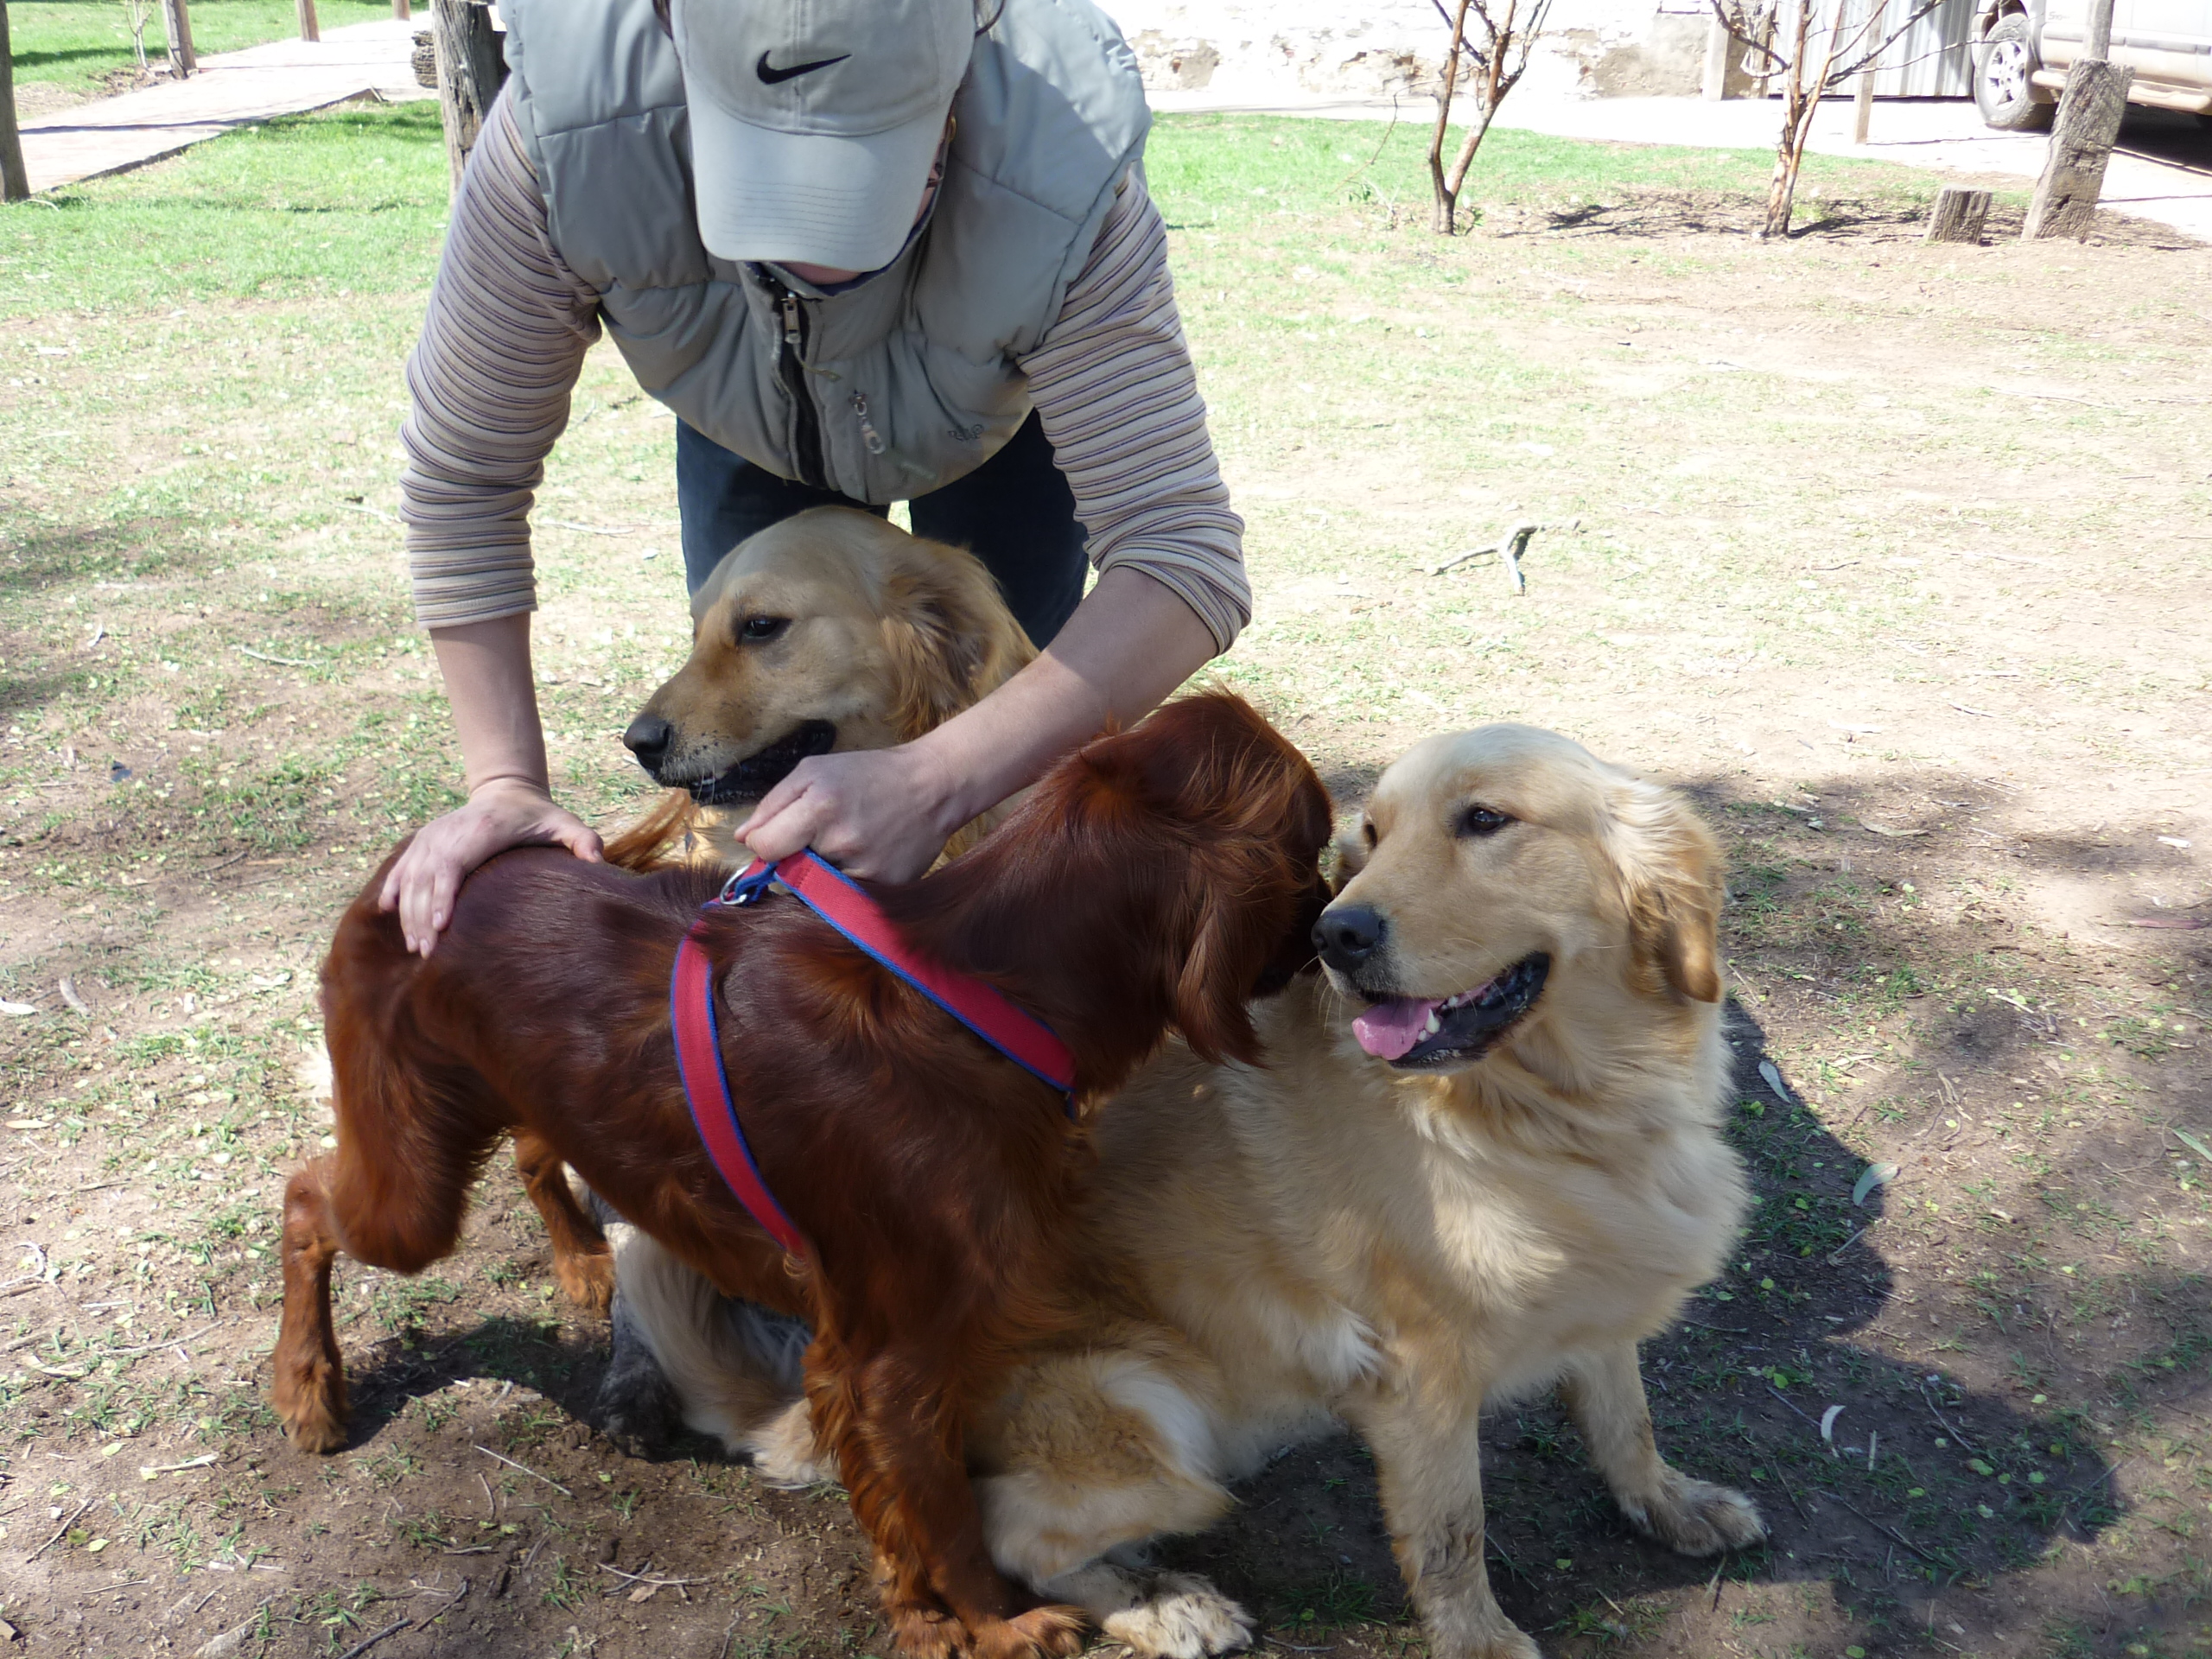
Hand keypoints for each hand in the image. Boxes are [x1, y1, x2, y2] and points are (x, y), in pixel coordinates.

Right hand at [378, 777, 603, 954]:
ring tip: (415, 948)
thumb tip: (598, 862)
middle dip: (422, 916)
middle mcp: (449, 832)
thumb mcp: (565, 823)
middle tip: (426, 953)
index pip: (454, 864)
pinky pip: (401, 867)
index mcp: (480, 830)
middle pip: (427, 878)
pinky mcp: (423, 842)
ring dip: (409, 912)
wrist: (506, 791)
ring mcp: (432, 837)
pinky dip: (394, 889)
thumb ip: (583, 840)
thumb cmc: (538, 816)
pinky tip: (389, 913)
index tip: (440, 926)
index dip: (443, 895)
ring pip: (411, 877)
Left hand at [740, 744, 962, 883]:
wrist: (934, 786)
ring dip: (822, 873)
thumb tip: (743, 839)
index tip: (778, 837)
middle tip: (821, 837)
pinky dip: (848, 882)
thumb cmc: (868, 774)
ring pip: (817, 889)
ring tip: (849, 843)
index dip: (765, 844)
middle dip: (796, 858)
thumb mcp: (814, 771)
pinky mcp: (884, 889)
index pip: (765, 848)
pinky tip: (865, 857)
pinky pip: (847, 897)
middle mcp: (842, 843)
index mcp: (819, 808)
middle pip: (790, 872)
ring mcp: (866, 870)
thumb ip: (772, 804)